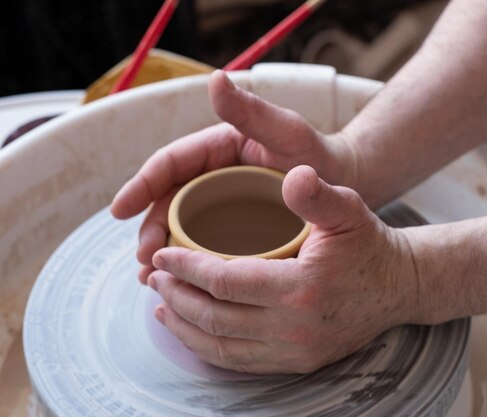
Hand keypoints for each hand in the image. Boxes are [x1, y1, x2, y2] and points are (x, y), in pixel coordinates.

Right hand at [111, 70, 356, 283]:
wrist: (347, 185)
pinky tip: (182, 287)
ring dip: (164, 253)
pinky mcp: (236, 227)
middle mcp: (216, 174)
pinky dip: (189, 263)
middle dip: (150, 230)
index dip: (142, 184)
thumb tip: (215, 79)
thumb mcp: (290, 134)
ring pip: (182, 226)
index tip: (120, 210)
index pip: (171, 162)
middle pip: (169, 200)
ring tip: (152, 280)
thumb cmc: (320, 157)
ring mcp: (225, 202)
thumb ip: (255, 111)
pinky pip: (204, 243)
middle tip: (143, 261)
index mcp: (220, 147)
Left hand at [147, 166, 418, 373]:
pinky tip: (192, 332)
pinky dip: (208, 348)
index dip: (187, 268)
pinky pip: (240, 362)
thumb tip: (292, 174)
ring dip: (184, 326)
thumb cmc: (369, 244)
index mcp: (302, 287)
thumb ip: (316, 193)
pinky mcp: (299, 363)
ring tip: (161, 304)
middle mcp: (296, 328)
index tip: (163, 254)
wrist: (400, 286)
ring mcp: (297, 352)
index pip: (225, 281)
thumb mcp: (348, 209)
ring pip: (221, 347)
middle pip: (215, 318)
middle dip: (176, 297)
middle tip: (155, 276)